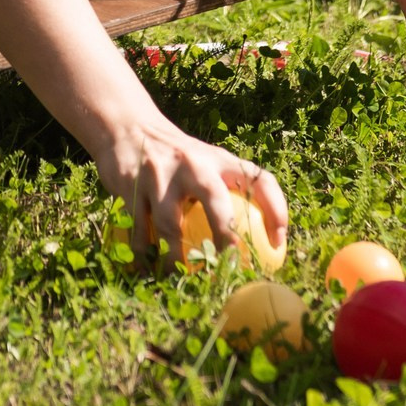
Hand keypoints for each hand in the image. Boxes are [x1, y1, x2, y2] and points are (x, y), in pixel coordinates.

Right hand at [99, 112, 288, 264]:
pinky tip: (145, 271)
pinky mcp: (131, 182)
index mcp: (219, 159)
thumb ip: (225, 190)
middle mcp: (193, 163)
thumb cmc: (176, 157)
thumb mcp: (204, 162)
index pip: (258, 179)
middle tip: (227, 270)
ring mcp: (161, 172)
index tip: (279, 243)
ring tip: (179, 280)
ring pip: (170, 225)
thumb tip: (258, 243)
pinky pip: (139, 228)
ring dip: (174, 259)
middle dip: (224, 238)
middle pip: (215, 201)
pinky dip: (143, 254)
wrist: (126, 126)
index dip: (276, 210)